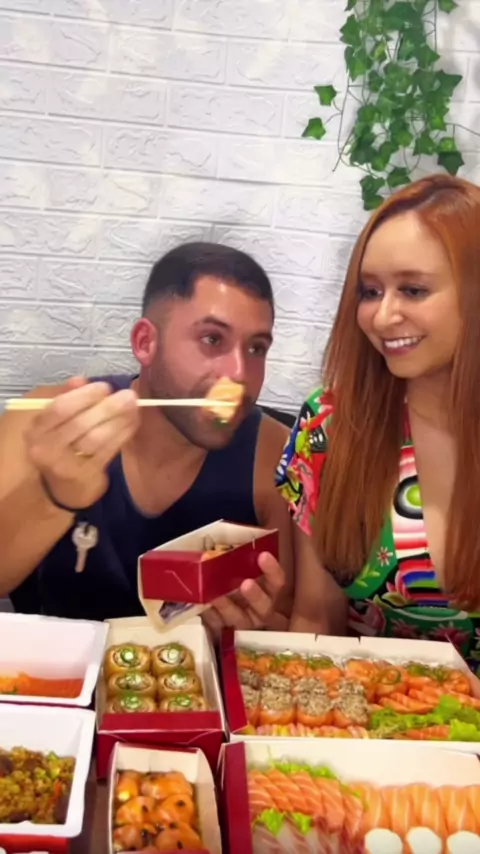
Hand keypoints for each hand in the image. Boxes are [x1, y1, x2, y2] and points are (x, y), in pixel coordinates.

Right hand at [25, 377, 138, 508]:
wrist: (61, 482)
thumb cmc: (61, 441)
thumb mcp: (56, 419)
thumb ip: (68, 397)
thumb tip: (80, 380)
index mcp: (37, 429)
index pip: (60, 408)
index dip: (84, 395)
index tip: (105, 387)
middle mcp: (46, 448)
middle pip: (80, 424)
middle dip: (108, 407)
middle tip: (129, 396)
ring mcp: (65, 465)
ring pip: (96, 439)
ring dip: (118, 421)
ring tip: (133, 407)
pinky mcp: (85, 475)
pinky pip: (107, 451)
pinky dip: (122, 435)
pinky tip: (132, 422)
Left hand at [202, 552, 287, 638]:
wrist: (223, 614)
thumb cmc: (236, 585)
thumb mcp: (241, 573)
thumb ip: (240, 563)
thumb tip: (222, 546)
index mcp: (268, 594)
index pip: (276, 582)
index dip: (272, 571)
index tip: (263, 556)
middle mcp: (259, 611)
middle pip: (263, 606)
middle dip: (255, 595)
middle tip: (246, 584)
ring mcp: (242, 625)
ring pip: (239, 618)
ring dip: (227, 606)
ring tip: (217, 596)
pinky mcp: (223, 633)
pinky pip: (217, 624)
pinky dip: (209, 614)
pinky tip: (202, 605)